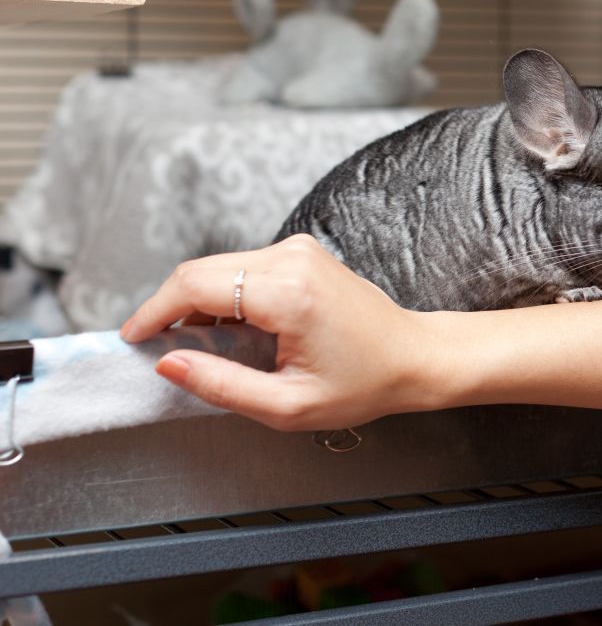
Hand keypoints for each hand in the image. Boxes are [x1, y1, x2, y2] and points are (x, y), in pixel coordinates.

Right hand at [121, 234, 450, 430]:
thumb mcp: (288, 405)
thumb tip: (168, 363)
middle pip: (201, 271)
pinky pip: (243, 267)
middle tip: (159, 349)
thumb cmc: (364, 384)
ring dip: (198, 303)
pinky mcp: (302, 252)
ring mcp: (299, 249)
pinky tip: (229, 332)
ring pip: (219, 267)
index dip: (154, 311)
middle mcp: (292, 258)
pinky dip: (224, 295)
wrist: (414, 357)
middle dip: (170, 308)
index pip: (195, 286)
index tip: (133, 338)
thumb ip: (221, 386)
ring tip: (201, 348)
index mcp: (289, 293)